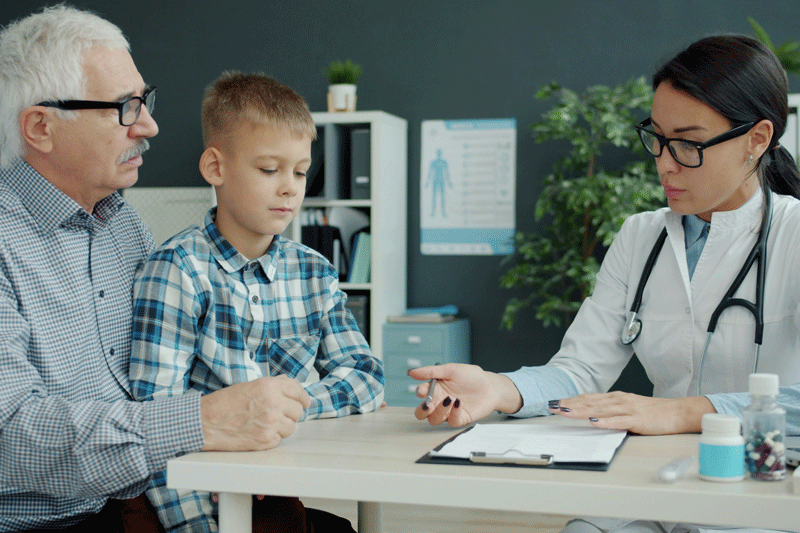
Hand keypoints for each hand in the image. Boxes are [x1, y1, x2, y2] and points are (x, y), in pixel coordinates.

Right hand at [200, 375, 310, 450]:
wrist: (205, 423)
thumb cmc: (223, 404)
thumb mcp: (250, 385)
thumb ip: (273, 384)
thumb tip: (289, 384)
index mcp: (269, 386)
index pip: (298, 391)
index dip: (303, 397)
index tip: (304, 401)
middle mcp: (274, 403)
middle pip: (298, 411)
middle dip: (291, 412)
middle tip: (278, 413)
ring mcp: (271, 423)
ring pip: (291, 426)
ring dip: (282, 426)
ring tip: (264, 422)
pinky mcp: (266, 440)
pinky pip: (279, 439)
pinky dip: (272, 437)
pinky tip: (258, 431)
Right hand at [407, 363, 522, 426]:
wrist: (491, 385)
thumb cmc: (471, 376)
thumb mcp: (451, 369)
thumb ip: (431, 372)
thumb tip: (411, 372)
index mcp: (435, 389)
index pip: (421, 395)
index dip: (420, 393)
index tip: (423, 390)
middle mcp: (440, 402)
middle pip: (422, 413)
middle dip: (421, 411)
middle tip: (428, 404)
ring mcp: (449, 412)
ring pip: (434, 419)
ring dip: (438, 411)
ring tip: (448, 399)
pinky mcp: (460, 418)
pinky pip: (451, 421)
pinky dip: (453, 413)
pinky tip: (458, 403)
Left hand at [549, 391, 715, 434]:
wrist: (679, 412)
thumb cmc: (655, 412)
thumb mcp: (629, 409)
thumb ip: (612, 411)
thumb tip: (593, 416)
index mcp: (616, 398)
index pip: (588, 398)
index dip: (571, 400)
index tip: (555, 403)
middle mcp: (619, 400)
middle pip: (590, 402)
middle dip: (569, 404)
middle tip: (551, 406)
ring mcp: (628, 409)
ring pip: (600, 409)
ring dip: (581, 410)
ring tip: (565, 411)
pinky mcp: (638, 419)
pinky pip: (619, 421)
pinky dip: (605, 421)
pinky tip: (594, 421)